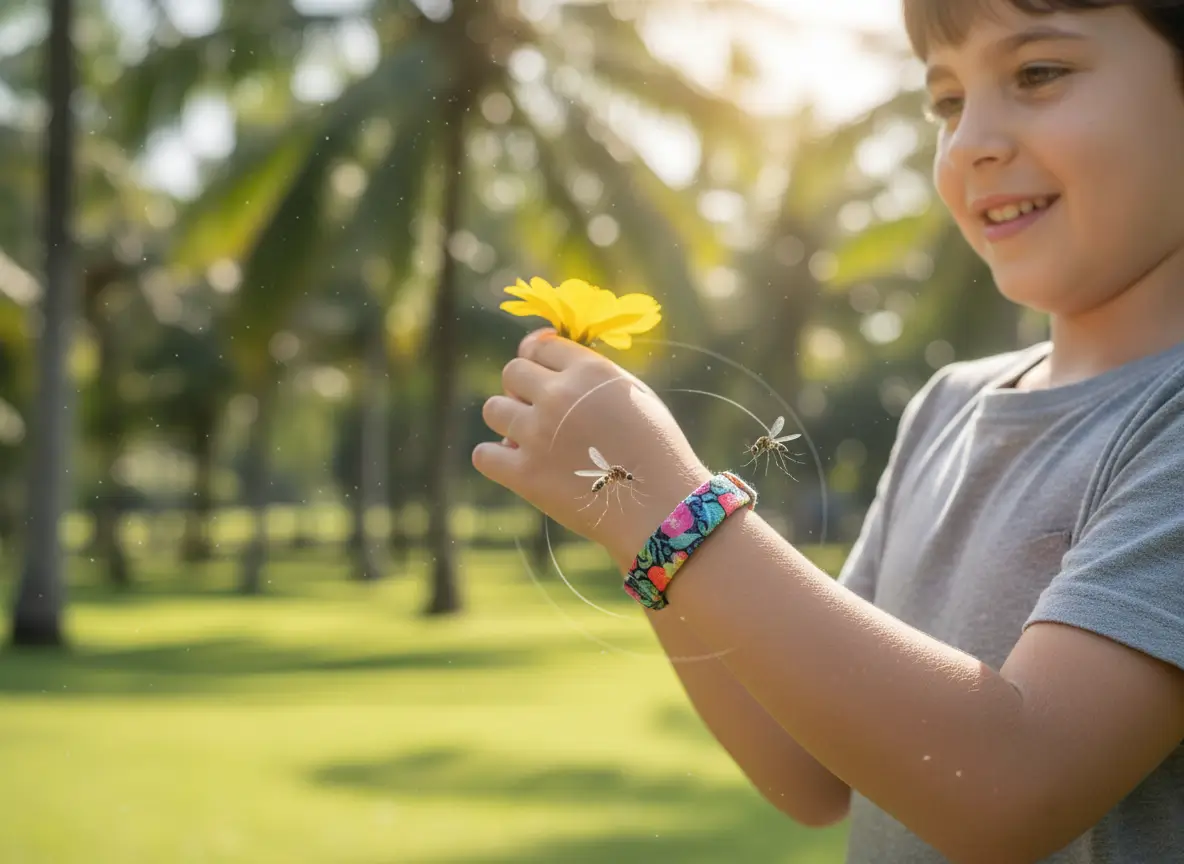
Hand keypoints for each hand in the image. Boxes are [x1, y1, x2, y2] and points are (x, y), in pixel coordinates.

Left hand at [473, 329, 711, 570]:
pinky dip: (495, 458)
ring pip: (493, 409)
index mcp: (588, 371)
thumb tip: (552, 362)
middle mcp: (558, 396)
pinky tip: (514, 463)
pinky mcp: (524, 475)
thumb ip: (593, 375)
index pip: (540, 344)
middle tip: (538, 409)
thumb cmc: (656, 450)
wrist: (661, 507)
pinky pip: (484, 454)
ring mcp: (537, 435)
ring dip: (508, 421)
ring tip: (530, 438)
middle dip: (522, 388)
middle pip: (511, 372)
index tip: (540, 370)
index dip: (537, 356)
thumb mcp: (634, 395)